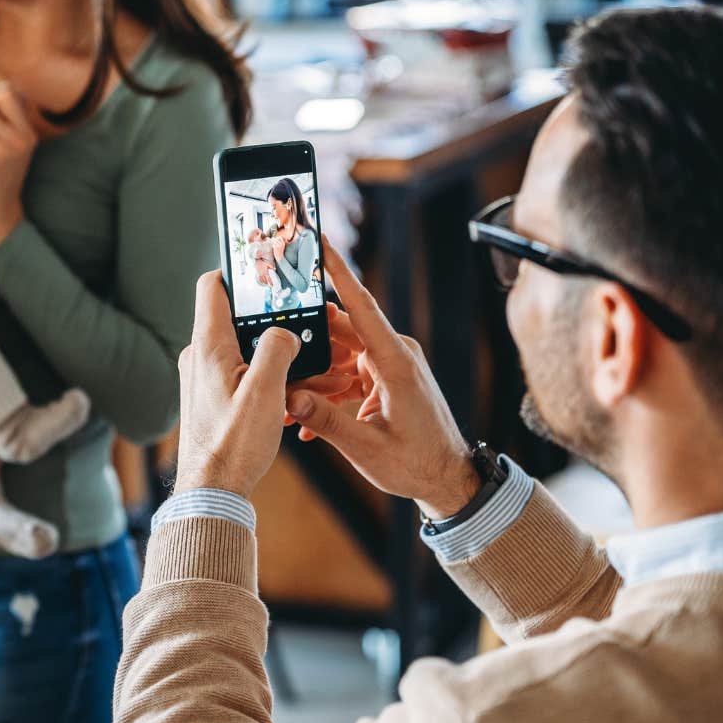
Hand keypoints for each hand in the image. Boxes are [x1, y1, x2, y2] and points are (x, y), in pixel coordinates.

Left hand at [174, 277, 363, 496]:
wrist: (211, 491)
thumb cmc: (233, 444)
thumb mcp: (265, 392)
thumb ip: (277, 350)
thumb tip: (285, 333)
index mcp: (208, 345)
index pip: (213, 286)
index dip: (239, 272)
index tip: (267, 270)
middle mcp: (200, 356)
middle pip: (238, 318)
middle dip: (275, 321)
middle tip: (309, 325)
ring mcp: (205, 377)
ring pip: (245, 350)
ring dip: (278, 355)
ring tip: (318, 367)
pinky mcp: (212, 397)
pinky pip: (243, 374)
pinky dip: (269, 376)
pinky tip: (297, 393)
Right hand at [286, 235, 479, 518]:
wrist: (448, 481)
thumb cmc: (417, 464)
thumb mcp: (366, 447)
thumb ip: (325, 421)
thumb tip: (289, 398)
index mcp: (394, 362)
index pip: (360, 306)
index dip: (338, 271)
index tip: (319, 241)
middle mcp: (394, 355)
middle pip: (339, 332)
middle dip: (306, 342)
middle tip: (274, 346)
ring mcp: (390, 366)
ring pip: (339, 355)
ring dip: (313, 375)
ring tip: (287, 400)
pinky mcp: (386, 380)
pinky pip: (348, 374)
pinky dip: (327, 391)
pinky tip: (305, 419)